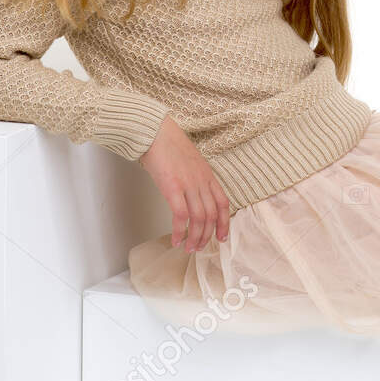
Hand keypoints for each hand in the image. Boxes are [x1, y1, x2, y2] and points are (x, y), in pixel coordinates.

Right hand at [139, 115, 230, 251]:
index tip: (221, 238)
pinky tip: (176, 240)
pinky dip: (180, 231)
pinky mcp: (172, 188)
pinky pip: (181, 216)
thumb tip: (192, 196)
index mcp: (208, 175)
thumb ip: (195, 178)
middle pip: (211, 215)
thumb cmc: (169, 145)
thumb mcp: (190, 162)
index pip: (223, 204)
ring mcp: (189, 185)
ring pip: (199, 219)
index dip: (224, 223)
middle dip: (207, 236)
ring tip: (189, 249)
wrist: (155, 132)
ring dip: (195, 238)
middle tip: (199, 248)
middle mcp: (202, 181)